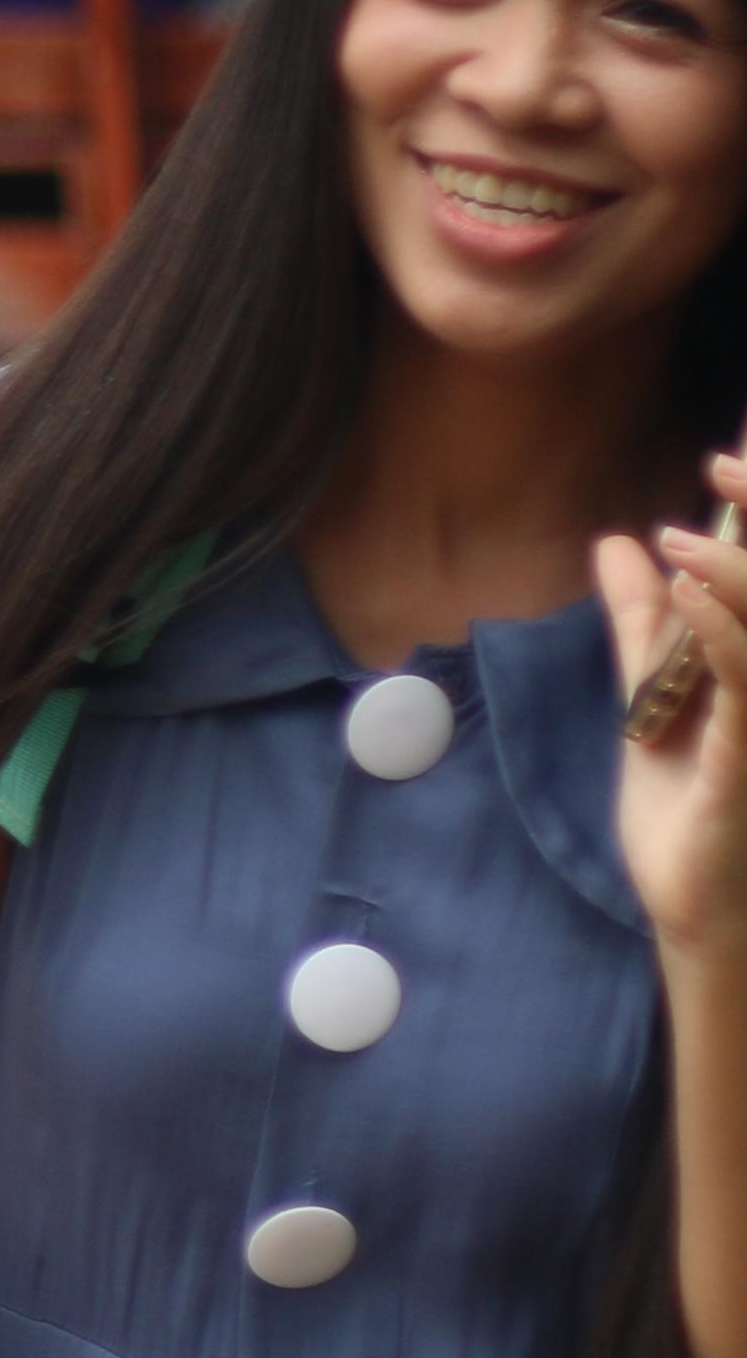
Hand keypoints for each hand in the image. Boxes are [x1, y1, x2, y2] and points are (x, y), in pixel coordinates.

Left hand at [603, 467, 746, 956]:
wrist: (694, 902)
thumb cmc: (688, 805)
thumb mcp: (649, 697)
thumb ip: (641, 626)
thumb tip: (621, 542)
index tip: (728, 455)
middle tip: (723, 464)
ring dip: (735, 576)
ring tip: (686, 542)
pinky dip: (722, 635)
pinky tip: (690, 596)